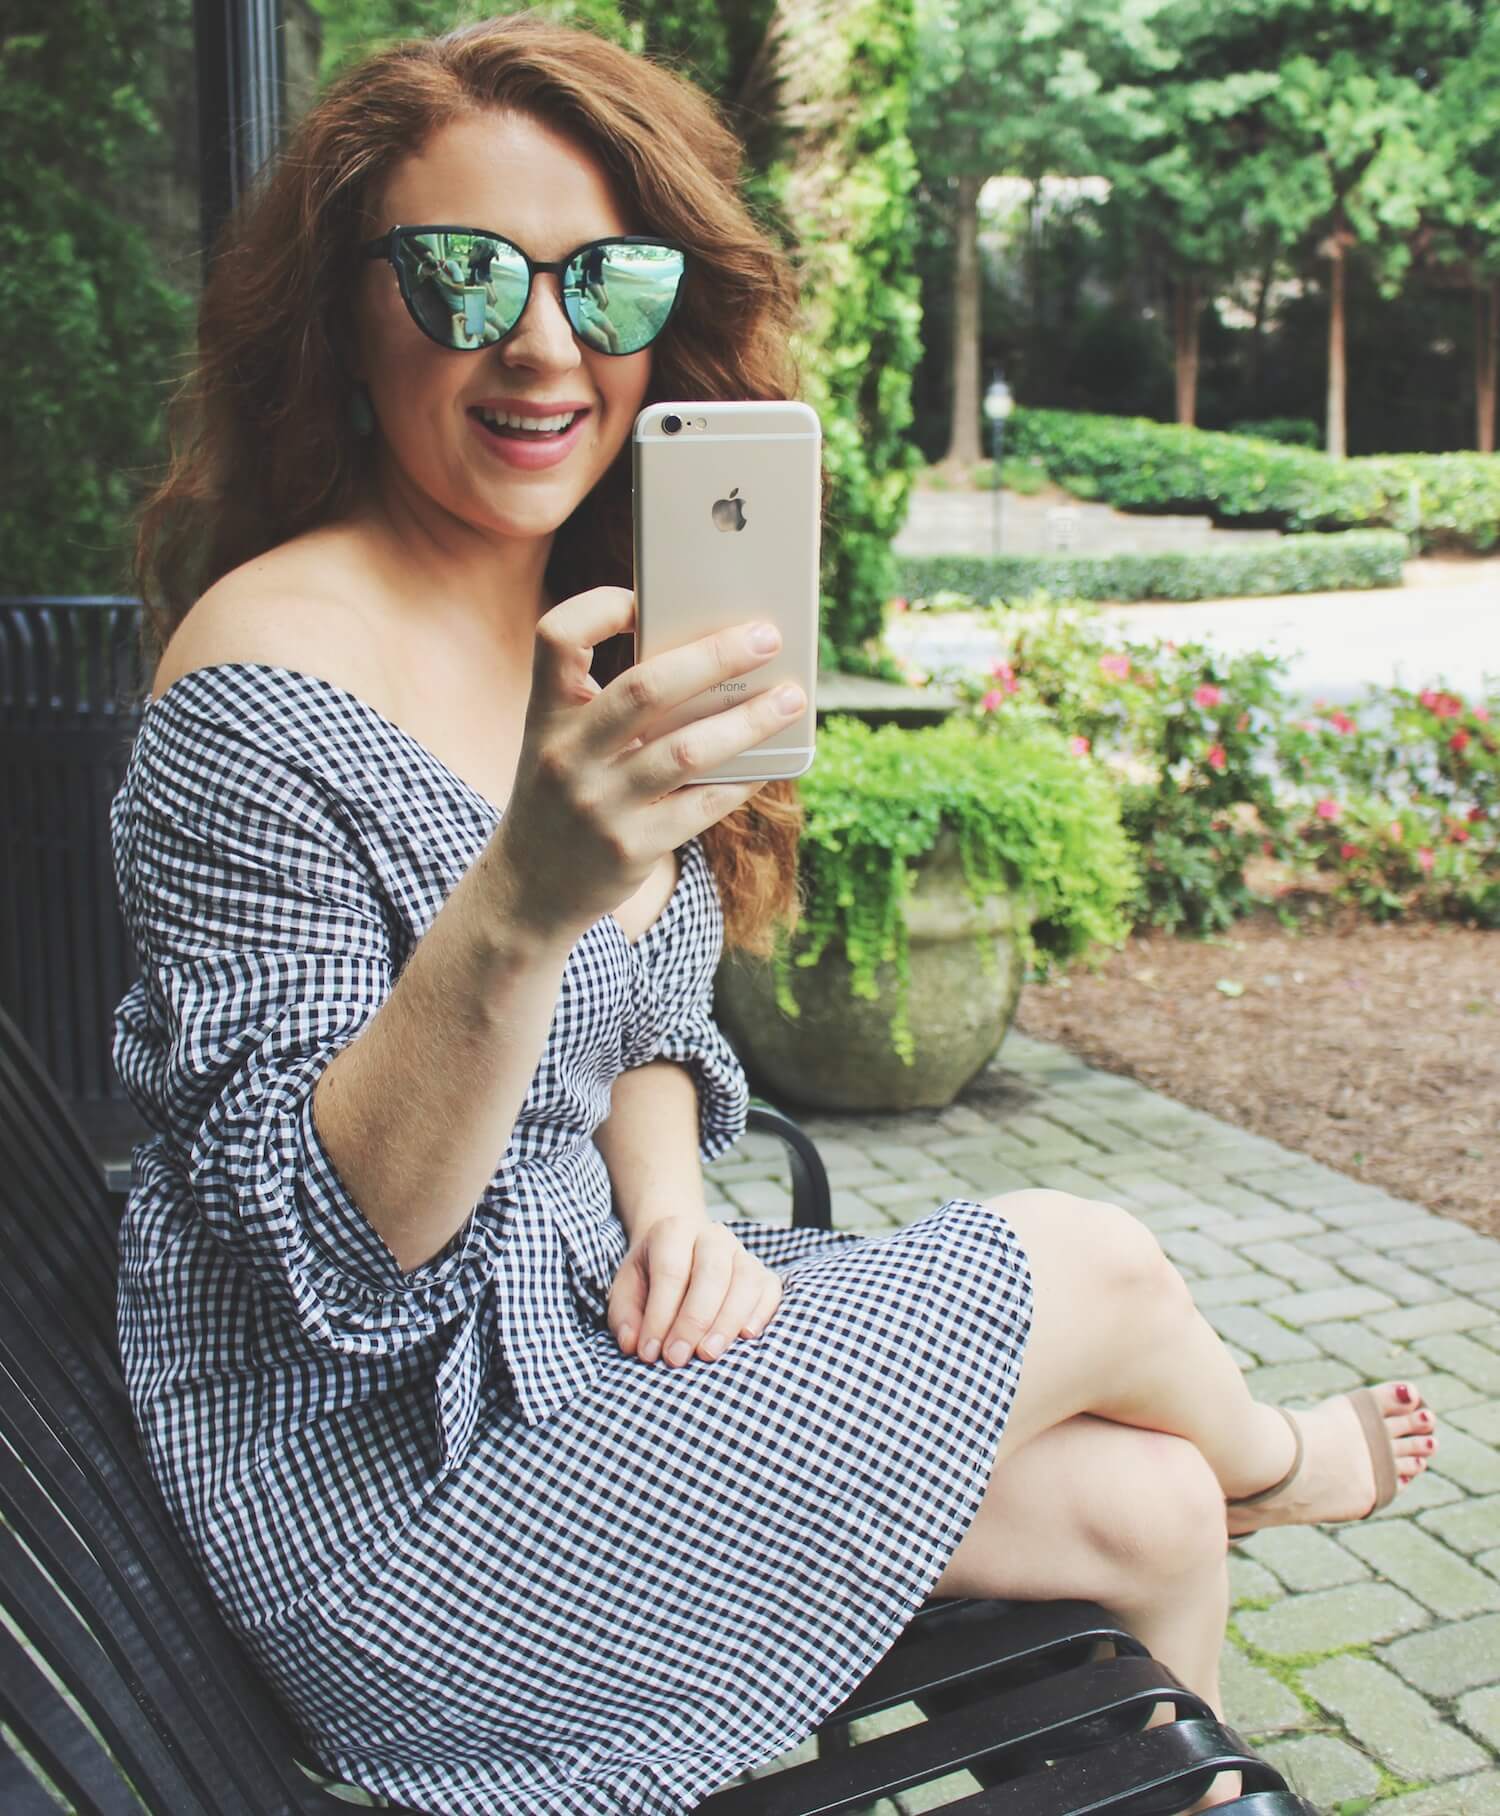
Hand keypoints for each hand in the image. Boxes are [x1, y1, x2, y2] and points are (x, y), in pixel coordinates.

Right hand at [489, 587, 806, 944]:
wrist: (529, 887)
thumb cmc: (562, 795)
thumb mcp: (561, 743)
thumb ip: (608, 705)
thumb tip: (708, 662)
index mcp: (545, 714)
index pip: (557, 637)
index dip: (601, 606)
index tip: (646, 599)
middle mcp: (566, 755)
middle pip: (645, 688)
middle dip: (715, 657)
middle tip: (767, 637)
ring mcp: (599, 805)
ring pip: (688, 750)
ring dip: (749, 721)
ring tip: (791, 699)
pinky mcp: (631, 848)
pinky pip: (702, 805)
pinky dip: (742, 779)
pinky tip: (771, 762)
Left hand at [607, 1214, 782, 1367]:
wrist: (680, 1249)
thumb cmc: (651, 1274)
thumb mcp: (626, 1288)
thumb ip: (625, 1317)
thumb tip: (634, 1344)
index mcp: (674, 1231)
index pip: (671, 1272)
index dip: (660, 1315)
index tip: (650, 1353)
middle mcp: (712, 1236)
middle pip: (711, 1274)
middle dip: (694, 1320)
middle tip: (677, 1358)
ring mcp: (742, 1253)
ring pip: (745, 1281)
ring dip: (728, 1321)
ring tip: (708, 1354)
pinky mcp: (763, 1273)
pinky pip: (771, 1290)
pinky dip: (761, 1313)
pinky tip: (746, 1337)